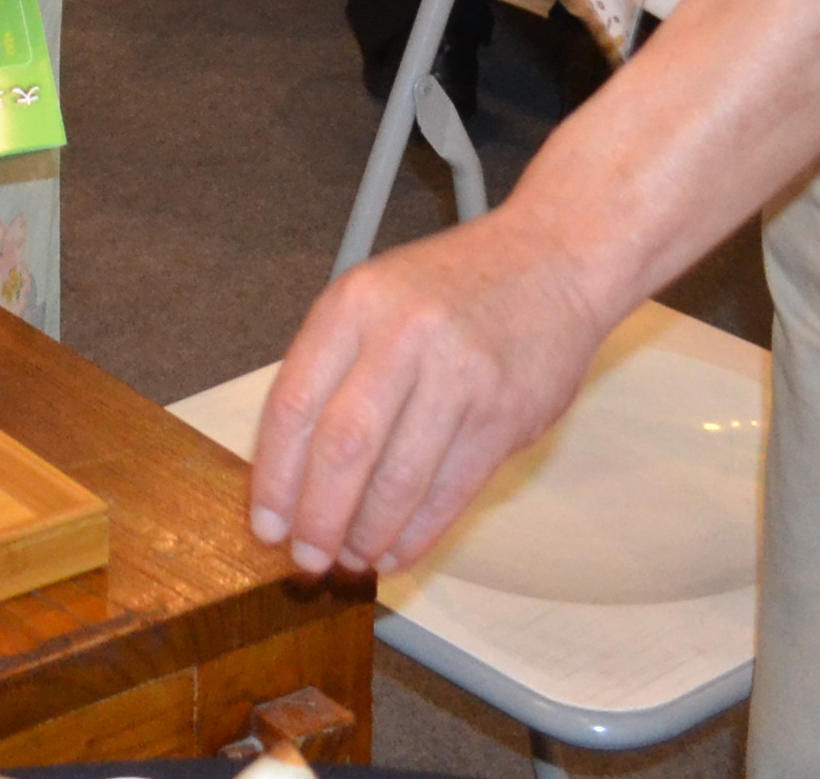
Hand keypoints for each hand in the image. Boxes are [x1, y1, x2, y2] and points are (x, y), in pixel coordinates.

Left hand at [242, 212, 613, 578]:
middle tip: (307, 558)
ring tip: (351, 560)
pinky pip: (451, 490)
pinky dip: (418, 532)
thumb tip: (290, 470)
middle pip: (343, 448)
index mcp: (353, 304)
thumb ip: (333, 368)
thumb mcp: (373, 297)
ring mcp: (461, 376)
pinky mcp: (507, 414)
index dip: (274, 476)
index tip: (266, 523)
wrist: (552, 260)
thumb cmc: (450, 287)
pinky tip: (396, 551)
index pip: (294, 404)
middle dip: (318, 518)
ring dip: (368, 534)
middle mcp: (404, 336)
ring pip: (399, 479)